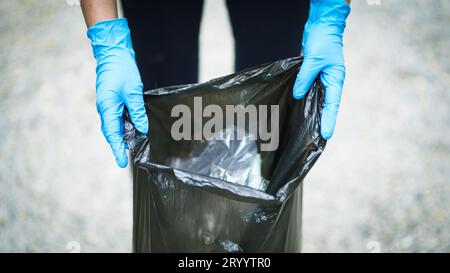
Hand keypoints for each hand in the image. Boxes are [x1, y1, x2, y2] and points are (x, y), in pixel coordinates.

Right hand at [87, 18, 147, 167]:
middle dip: (118, 146)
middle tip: (125, 160)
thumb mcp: (133, 92)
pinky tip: (132, 130)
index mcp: (107, 108)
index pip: (113, 134)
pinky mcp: (112, 100)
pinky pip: (117, 117)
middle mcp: (105, 108)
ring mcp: (107, 104)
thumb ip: (137, 111)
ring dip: (121, 136)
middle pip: (112, 132)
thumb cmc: (122, 70)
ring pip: (114, 125)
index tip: (122, 162)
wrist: (113, 53)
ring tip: (130, 148)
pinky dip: (123, 126)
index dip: (117, 149)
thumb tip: (142, 128)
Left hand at [293, 0, 350, 139]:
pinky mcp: (314, 74)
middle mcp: (331, 81)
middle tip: (316, 137)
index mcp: (336, 79)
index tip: (326, 135)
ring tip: (307, 128)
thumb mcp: (313, 60)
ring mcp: (322, 78)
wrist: (322, 25)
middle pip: (326, 105)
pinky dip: (305, 98)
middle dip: (322, 120)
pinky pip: (310, 89)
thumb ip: (304, 78)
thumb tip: (297, 94)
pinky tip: (299, 107)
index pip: (332, 105)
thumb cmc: (322, 40)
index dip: (329, 120)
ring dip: (313, 111)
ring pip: (317, 98)